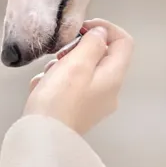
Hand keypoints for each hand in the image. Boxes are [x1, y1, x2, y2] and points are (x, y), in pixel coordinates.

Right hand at [23, 19, 133, 135]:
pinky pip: (70, 87)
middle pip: (101, 56)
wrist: (42, 138)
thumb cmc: (59, 100)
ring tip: (48, 76)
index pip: (124, 42)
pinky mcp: (77, 111)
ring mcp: (94, 103)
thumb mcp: (77, 63)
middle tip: (59, 56)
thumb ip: (92, 43)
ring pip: (82, 71)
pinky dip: (55, 82)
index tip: (81, 29)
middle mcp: (109, 92)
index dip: (104, 28)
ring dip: (62, 66)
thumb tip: (100, 34)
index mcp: (113, 78)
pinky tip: (42, 89)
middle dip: (77, 50)